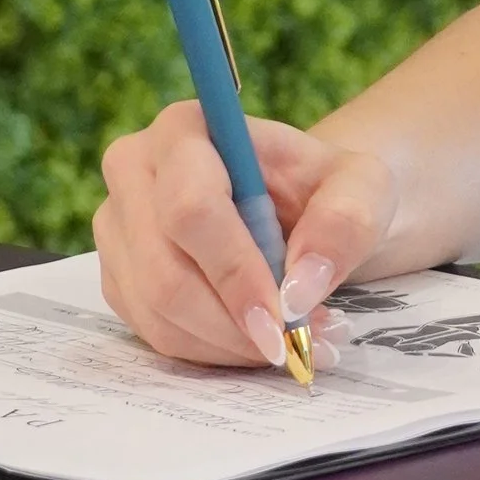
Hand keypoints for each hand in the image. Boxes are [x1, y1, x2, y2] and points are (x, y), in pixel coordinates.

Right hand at [94, 103, 397, 370]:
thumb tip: (298, 292)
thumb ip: (344, 223)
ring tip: (292, 342)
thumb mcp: (362, 188)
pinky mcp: (118, 277)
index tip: (283, 320)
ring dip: (228, 343)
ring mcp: (117, 228)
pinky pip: (154, 334)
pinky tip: (255, 339)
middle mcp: (134, 171)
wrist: (299, 205)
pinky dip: (211, 350)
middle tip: (296, 345)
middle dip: (234, 322)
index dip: (234, 271)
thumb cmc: (324, 187)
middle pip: (164, 270)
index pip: (192, 207)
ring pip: (158, 311)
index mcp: (185, 129)